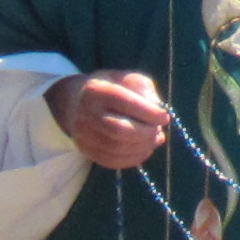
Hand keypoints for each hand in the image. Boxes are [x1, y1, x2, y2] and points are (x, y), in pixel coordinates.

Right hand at [46, 70, 170, 169]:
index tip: (164, 116)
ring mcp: (83, 134)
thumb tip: (158, 109)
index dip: (149, 112)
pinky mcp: (85, 150)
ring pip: (117, 148)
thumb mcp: (126, 78)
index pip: (124, 103)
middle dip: (146, 133)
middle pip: (119, 130)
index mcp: (96, 90)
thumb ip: (144, 89)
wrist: (74, 102)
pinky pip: (111, 160)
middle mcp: (85, 113)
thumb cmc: (109, 87)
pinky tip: (145, 150)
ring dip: (143, 146)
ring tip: (155, 139)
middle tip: (158, 130)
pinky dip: (133, 158)